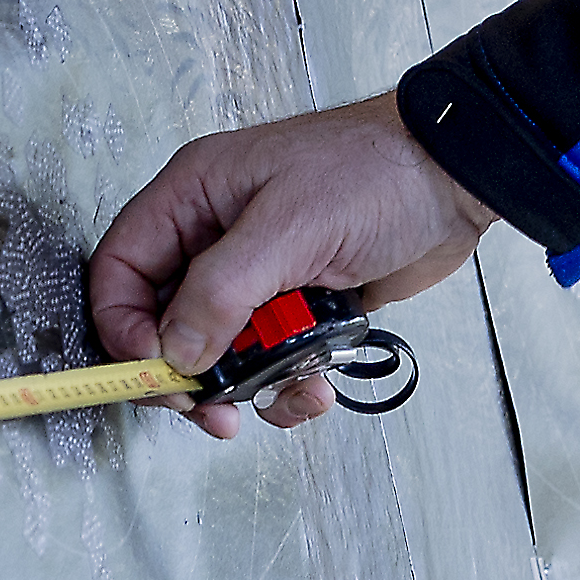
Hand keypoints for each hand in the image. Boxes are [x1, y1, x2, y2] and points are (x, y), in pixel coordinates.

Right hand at [86, 98, 496, 434]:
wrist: (456, 179)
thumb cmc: (377, 171)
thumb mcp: (289, 226)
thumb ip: (222, 290)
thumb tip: (176, 350)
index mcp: (196, 196)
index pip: (122, 268)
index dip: (124, 326)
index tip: (156, 371)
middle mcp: (218, 236)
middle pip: (166, 321)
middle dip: (189, 373)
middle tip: (214, 408)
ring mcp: (262, 273)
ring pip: (222, 352)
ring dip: (250, 385)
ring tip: (288, 391)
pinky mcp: (301, 304)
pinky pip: (272, 360)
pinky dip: (289, 383)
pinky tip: (318, 385)